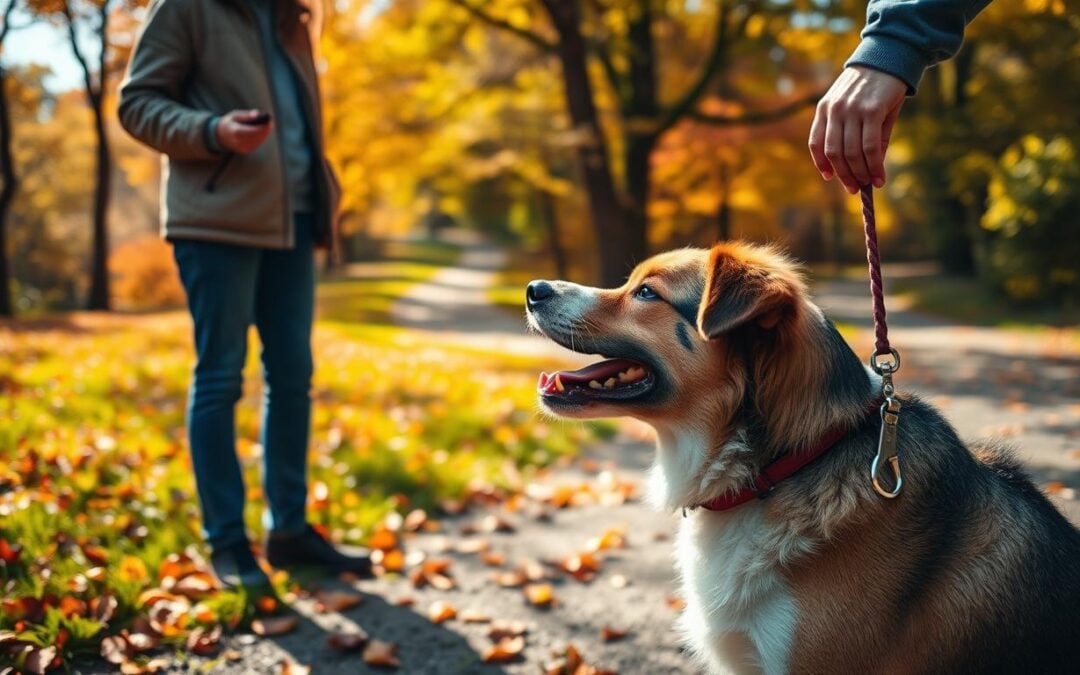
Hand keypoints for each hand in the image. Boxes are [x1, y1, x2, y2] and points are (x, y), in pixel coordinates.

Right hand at [215, 109, 272, 153]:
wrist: (221, 136)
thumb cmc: (230, 123)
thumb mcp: (235, 115)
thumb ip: (246, 115)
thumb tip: (258, 114)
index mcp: (235, 131)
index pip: (252, 131)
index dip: (262, 127)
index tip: (269, 121)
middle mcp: (238, 141)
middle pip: (257, 136)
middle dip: (265, 130)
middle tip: (270, 122)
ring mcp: (242, 148)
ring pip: (258, 141)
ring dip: (265, 134)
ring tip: (269, 125)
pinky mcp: (246, 151)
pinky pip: (256, 144)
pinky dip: (261, 138)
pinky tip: (264, 132)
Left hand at [808, 66, 906, 192]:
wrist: (890, 57)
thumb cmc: (873, 87)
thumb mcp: (856, 108)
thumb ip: (854, 136)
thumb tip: (865, 170)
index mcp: (824, 108)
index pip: (815, 143)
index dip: (821, 164)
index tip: (829, 177)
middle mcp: (835, 110)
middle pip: (834, 153)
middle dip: (844, 175)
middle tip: (854, 188)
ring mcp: (852, 110)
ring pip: (851, 153)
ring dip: (860, 174)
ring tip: (869, 184)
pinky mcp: (872, 111)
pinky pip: (869, 147)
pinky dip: (874, 166)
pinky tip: (879, 177)